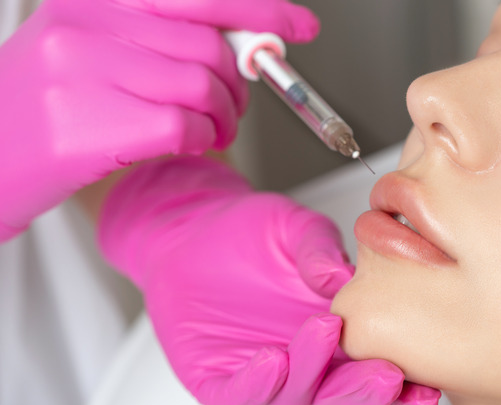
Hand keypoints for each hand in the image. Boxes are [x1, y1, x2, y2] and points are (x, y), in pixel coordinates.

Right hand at [0, 0, 318, 240]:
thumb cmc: (48, 106)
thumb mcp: (94, 47)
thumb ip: (163, 37)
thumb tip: (244, 41)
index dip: (260, 9)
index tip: (299, 26)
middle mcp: (85, 24)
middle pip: (209, 44)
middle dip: (241, 81)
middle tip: (235, 104)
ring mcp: (81, 73)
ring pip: (202, 85)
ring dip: (224, 117)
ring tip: (211, 130)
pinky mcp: (85, 126)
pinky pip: (182, 125)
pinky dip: (200, 138)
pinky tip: (187, 143)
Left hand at [98, 156, 440, 404]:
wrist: (192, 232)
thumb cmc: (250, 233)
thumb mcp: (296, 228)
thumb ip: (321, 250)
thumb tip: (343, 276)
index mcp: (339, 332)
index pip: (377, 366)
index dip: (407, 383)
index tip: (430, 385)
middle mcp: (307, 360)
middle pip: (344, 393)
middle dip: (367, 389)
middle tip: (386, 374)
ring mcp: (266, 374)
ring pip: (298, 393)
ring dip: (314, 372)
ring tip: (323, 333)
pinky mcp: (219, 380)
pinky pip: (238, 394)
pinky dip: (255, 384)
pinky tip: (270, 362)